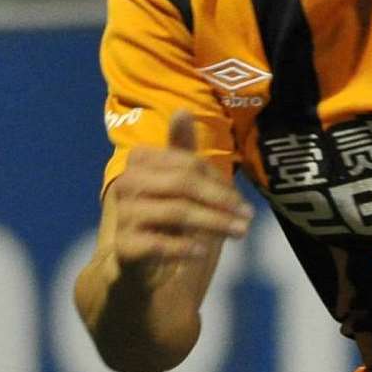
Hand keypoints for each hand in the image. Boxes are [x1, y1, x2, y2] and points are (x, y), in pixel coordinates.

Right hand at [106, 109, 251, 286]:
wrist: (138, 260)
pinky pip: (157, 243)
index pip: (189, 163)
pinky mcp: (123, 246)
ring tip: (238, 233)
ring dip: (213, 223)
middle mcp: (126, 182)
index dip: (218, 181)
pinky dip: (183, 247)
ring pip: (175, 212)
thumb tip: (182, 111)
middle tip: (248, 217)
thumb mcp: (178, 180)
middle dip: (221, 201)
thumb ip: (182, 150)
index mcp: (140, 160)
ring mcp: (123, 214)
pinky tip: (202, 251)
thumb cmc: (164, 212)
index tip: (240, 200)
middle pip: (183, 184)